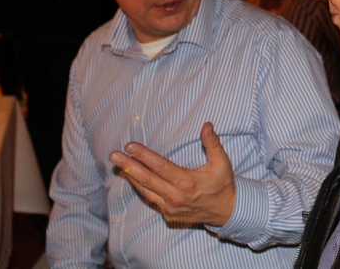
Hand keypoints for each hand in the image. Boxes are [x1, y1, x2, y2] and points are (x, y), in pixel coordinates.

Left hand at [109, 122, 235, 226]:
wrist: (226, 212)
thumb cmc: (222, 184)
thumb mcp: (222, 162)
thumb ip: (212, 143)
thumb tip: (206, 125)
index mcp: (187, 182)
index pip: (160, 166)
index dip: (143, 156)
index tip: (130, 146)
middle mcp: (175, 196)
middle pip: (146, 179)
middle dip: (128, 166)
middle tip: (113, 155)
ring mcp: (170, 207)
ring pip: (145, 190)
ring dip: (131, 177)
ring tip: (118, 165)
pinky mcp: (168, 215)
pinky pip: (151, 199)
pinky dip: (140, 188)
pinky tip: (133, 178)